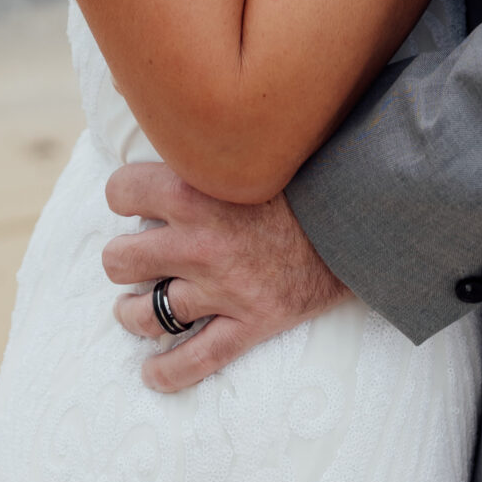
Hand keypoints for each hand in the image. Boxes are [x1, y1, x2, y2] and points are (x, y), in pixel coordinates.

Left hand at [103, 161, 347, 391]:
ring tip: (133, 308)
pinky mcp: (249, 323)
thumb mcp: (250, 149)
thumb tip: (161, 109)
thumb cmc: (306, 175)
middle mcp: (199, 242)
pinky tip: (152, 372)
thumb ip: (207, 143)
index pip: (121, 191)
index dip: (124, 194)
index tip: (133, 199)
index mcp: (195, 189)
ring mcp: (222, 289)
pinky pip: (195, 361)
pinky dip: (167, 372)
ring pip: (146, 313)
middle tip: (136, 256)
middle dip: (123, 257)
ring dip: (133, 312)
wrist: (361, 218)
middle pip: (121, 259)